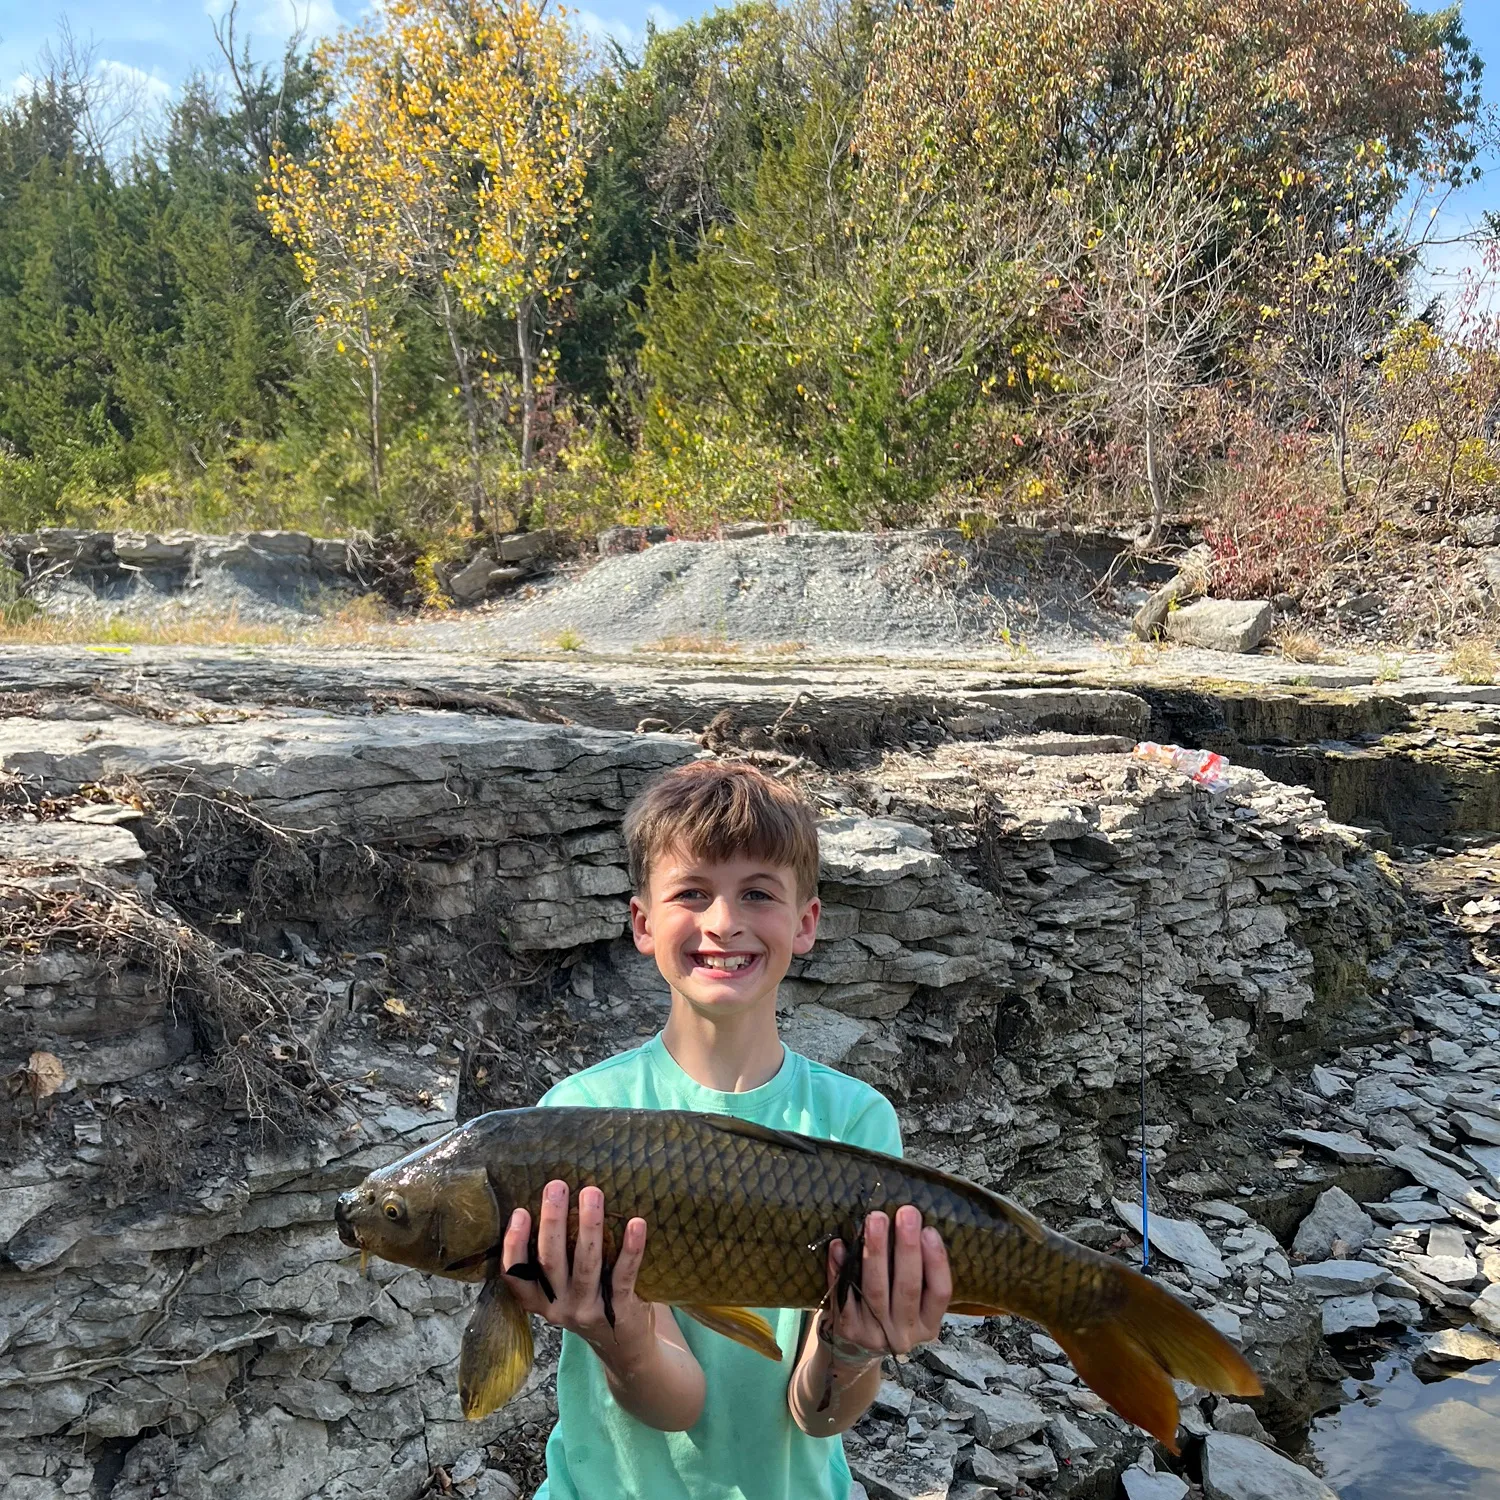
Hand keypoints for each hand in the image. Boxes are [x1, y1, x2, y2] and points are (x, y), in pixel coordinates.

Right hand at [502, 1180, 655, 1369]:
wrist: (625, 1347)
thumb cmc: (592, 1301)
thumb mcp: (564, 1288)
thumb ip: (556, 1258)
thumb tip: (555, 1200)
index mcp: (540, 1300)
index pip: (516, 1276)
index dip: (514, 1245)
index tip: (519, 1211)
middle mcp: (560, 1308)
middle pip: (550, 1261)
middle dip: (552, 1221)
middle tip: (556, 1185)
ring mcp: (588, 1311)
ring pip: (586, 1264)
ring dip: (589, 1226)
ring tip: (591, 1193)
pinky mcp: (619, 1311)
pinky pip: (623, 1276)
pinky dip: (631, 1249)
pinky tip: (636, 1223)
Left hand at [825, 1207, 950, 1357]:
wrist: (856, 1350)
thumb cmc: (890, 1311)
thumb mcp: (913, 1303)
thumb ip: (917, 1273)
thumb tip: (914, 1227)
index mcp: (928, 1324)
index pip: (940, 1293)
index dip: (936, 1261)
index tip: (929, 1229)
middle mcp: (904, 1334)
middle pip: (908, 1288)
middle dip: (907, 1248)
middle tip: (906, 1213)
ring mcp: (874, 1334)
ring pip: (876, 1290)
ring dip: (875, 1252)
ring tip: (875, 1220)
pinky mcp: (847, 1330)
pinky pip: (843, 1294)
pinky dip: (840, 1267)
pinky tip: (839, 1244)